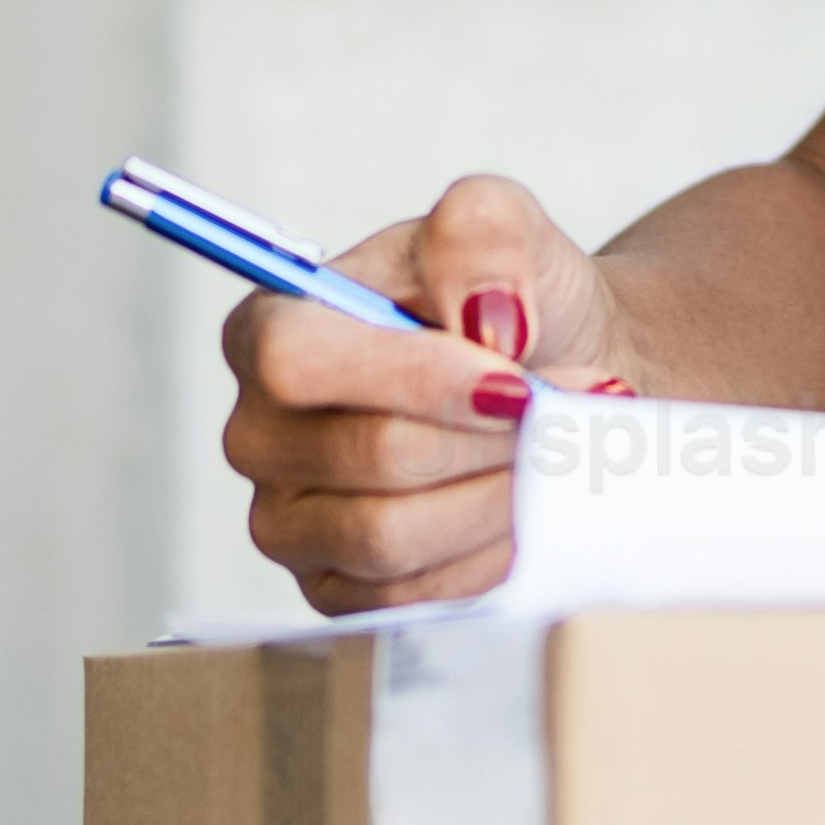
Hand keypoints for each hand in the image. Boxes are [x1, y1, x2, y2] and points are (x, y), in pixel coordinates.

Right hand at [219, 165, 636, 615]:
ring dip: (497, 495)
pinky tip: (527, 505)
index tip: (513, 376)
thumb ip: (481, 231)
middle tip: (564, 410)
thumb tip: (485, 317)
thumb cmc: (512, 304)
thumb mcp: (505, 228)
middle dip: (488, 437)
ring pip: (389, 536)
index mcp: (269, 329)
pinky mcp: (336, 590)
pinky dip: (488, 552)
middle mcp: (260, 433)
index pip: (295, 361)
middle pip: (368, 456)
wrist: (558, 379)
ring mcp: (291, 523)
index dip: (412, 376)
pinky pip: (410, 596)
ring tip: (555, 453)